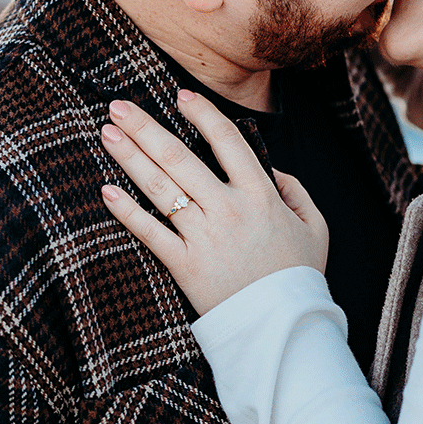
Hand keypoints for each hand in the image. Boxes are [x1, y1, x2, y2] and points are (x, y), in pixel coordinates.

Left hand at [100, 91, 328, 312]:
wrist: (284, 328)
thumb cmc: (299, 276)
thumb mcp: (316, 227)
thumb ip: (296, 191)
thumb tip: (272, 171)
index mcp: (261, 195)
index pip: (227, 141)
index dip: (203, 113)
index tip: (180, 95)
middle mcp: (228, 209)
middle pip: (180, 157)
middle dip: (145, 128)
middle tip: (118, 106)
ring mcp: (204, 236)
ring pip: (160, 188)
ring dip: (130, 157)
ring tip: (107, 133)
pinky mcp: (184, 265)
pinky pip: (150, 233)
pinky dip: (127, 211)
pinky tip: (107, 190)